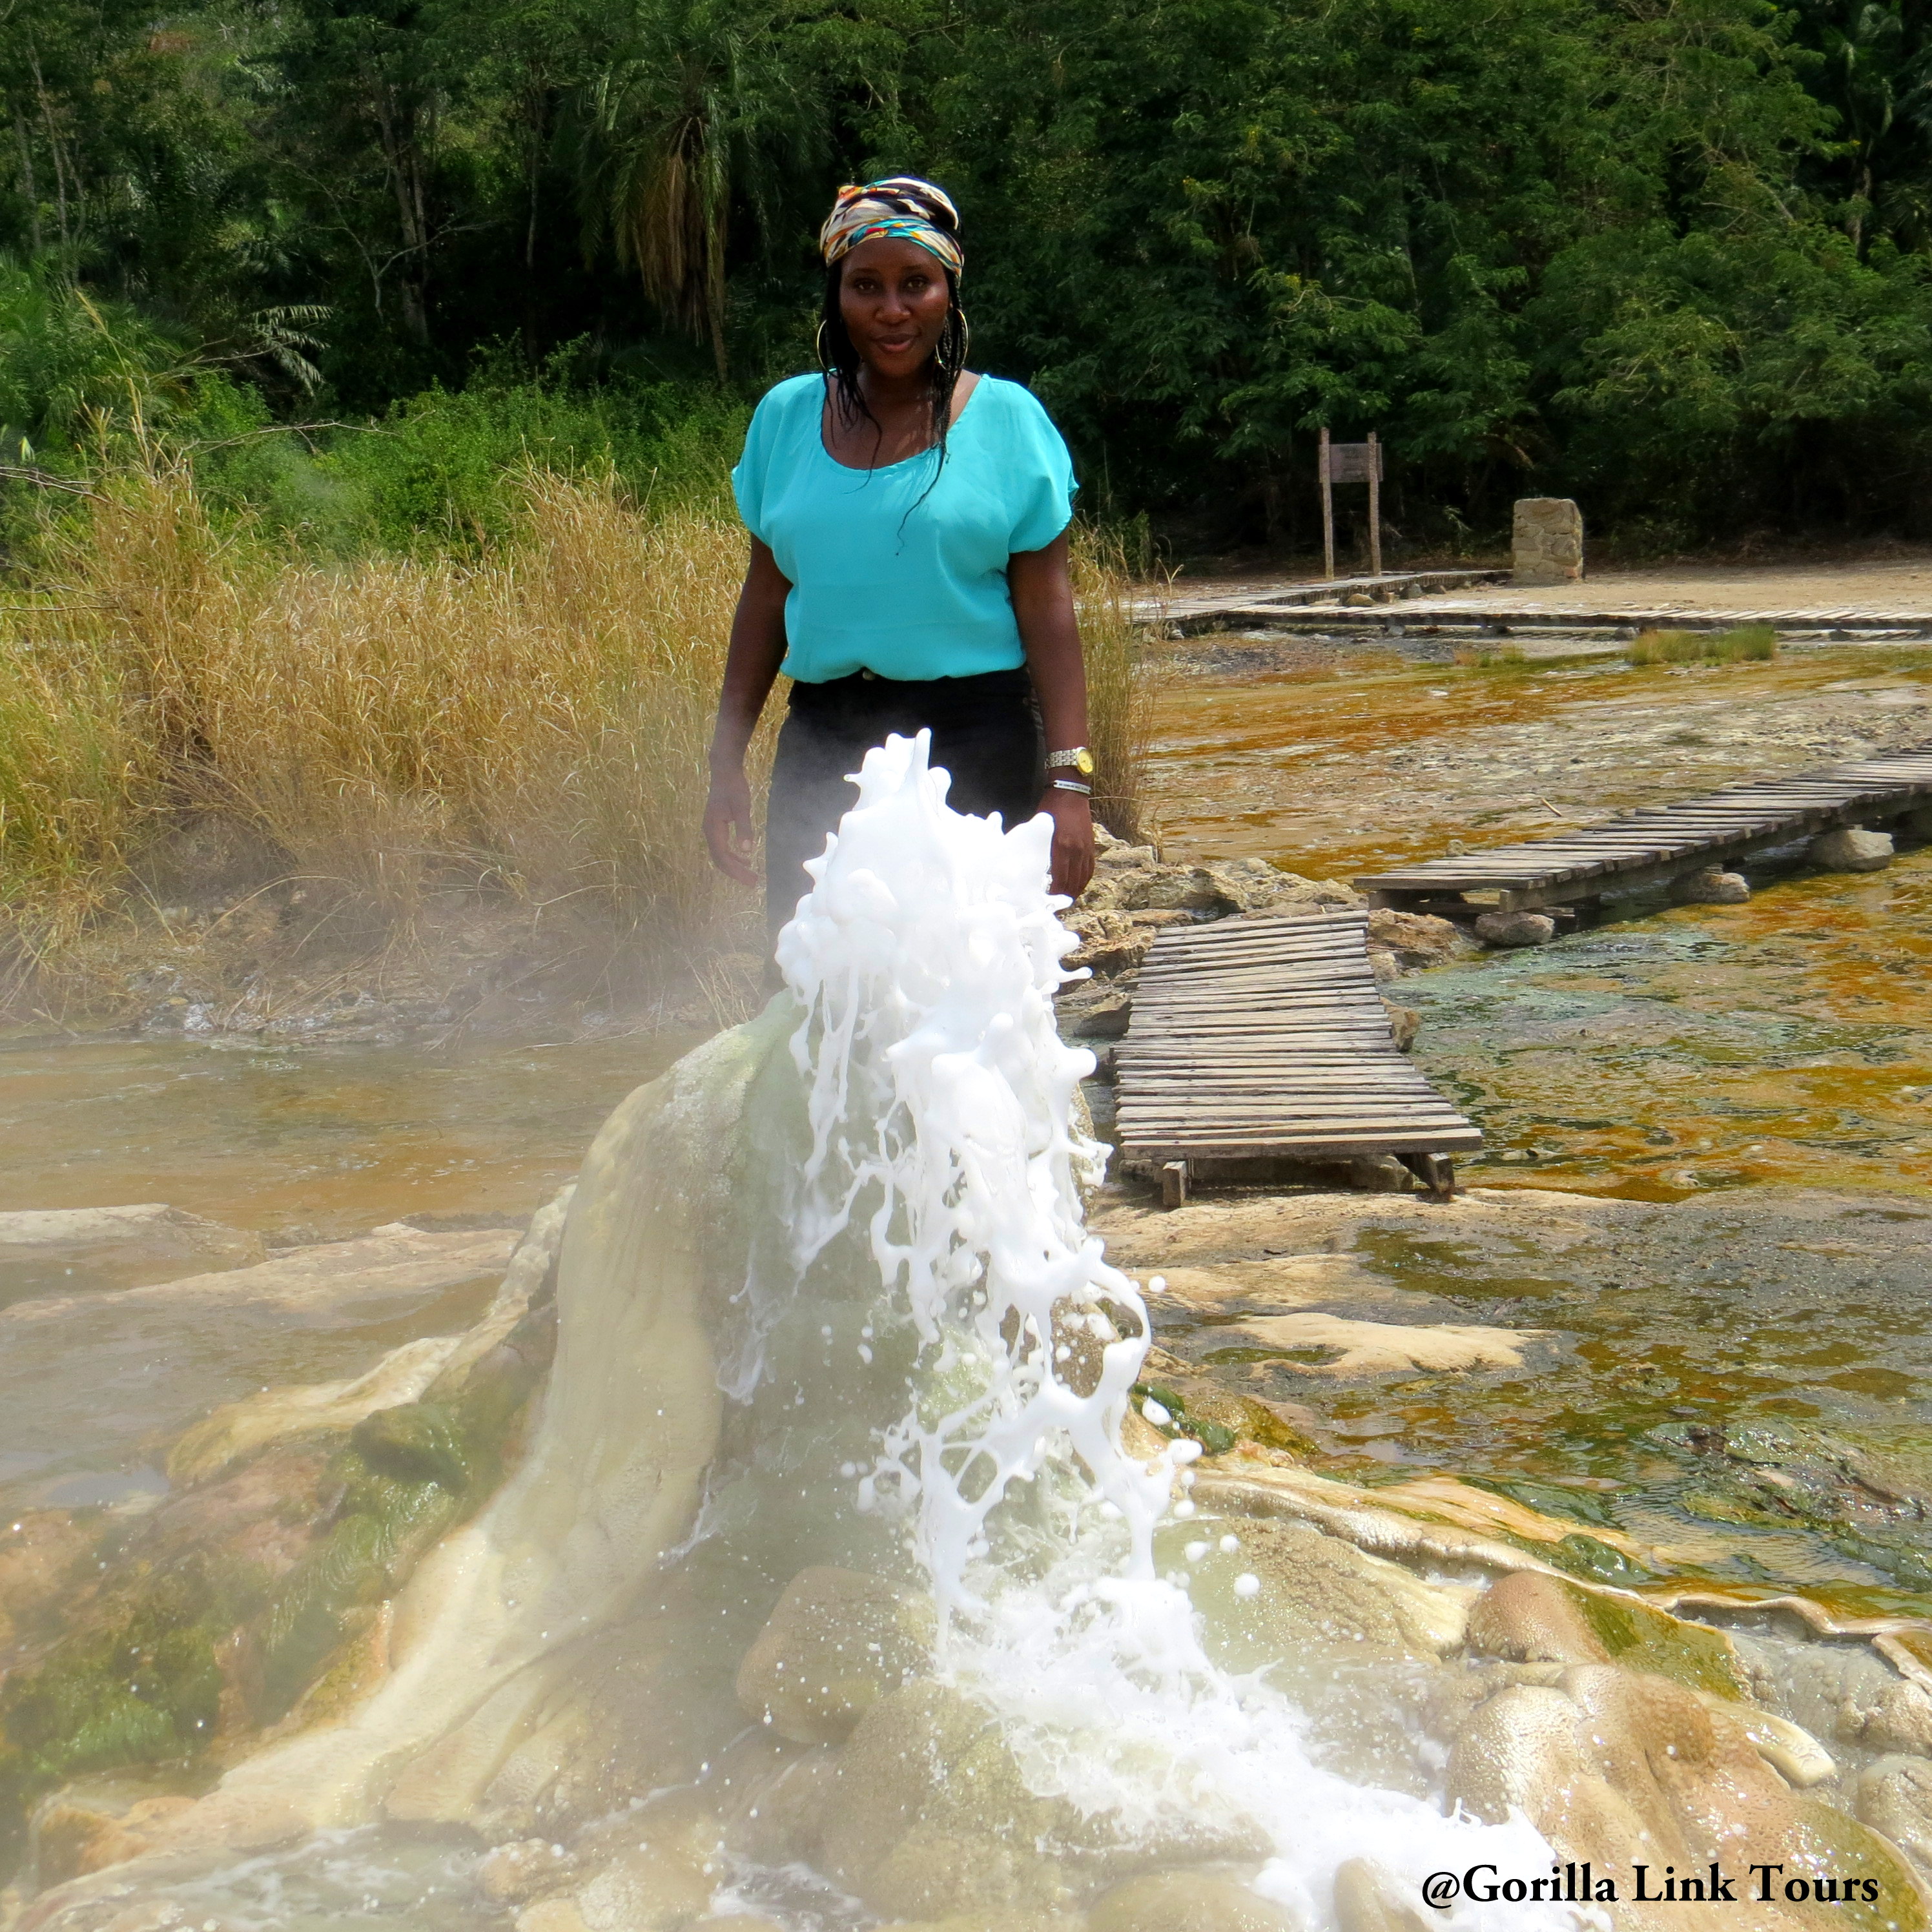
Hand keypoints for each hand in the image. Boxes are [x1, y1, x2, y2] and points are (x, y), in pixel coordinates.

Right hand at [703, 763, 758, 886]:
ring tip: (750, 875)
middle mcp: (709, 831)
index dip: (735, 871)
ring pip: (721, 854)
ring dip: (735, 865)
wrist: (724, 771)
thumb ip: (744, 828)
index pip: (722, 857)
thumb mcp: (741, 807)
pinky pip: (722, 846)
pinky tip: (745, 858)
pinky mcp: (716, 825)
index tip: (750, 880)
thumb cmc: (733, 788)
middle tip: (753, 882)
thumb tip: (747, 850)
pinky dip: (733, 855)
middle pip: (720, 859)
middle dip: (735, 872)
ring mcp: (711, 829)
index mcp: (713, 829)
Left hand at [1044, 787, 1094, 901]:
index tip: (1046, 902)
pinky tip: (1078, 886)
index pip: (1058, 879)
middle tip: (1055, 905)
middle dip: (1064, 896)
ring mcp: (1085, 849)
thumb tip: (1031, 866)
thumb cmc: (1050, 809)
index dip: (1054, 894)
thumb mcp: (1040, 829)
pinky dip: (1084, 880)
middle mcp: (1075, 851)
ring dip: (1075, 891)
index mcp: (1060, 847)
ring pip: (1082, 878)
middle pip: (1071, 882)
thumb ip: (1039, 848)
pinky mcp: (1091, 846)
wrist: (1070, 793)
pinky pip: (1089, 869)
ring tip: (1067, 900)